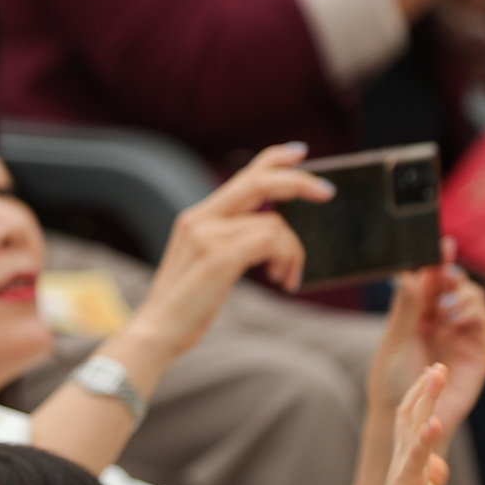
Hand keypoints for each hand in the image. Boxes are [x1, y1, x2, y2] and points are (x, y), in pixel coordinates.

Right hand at [122, 142, 330, 361]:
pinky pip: (270, 241)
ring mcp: (207, 237)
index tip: (300, 152)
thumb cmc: (186, 306)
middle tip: (328, 193)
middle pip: (258, 182)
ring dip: (293, 250)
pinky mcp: (218, 257)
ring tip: (288, 276)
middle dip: (299, 182)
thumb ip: (229, 240)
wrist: (156, 332)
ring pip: (273, 223)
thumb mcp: (205, 263)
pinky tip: (283, 280)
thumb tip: (270, 231)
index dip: (273, 159)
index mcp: (196, 218)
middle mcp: (199, 219)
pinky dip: (286, 258)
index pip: (241, 176)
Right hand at [359, 362, 449, 484]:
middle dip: (425, 387)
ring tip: (436, 374)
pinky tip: (435, 422)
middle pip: (411, 413)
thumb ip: (431, 473)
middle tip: (436, 363)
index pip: (411, 419)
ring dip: (426, 398)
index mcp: (405, 459)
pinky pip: (417, 458)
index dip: (421, 394)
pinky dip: (425, 438)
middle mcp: (401, 458)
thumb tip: (436, 462)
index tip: (432, 371)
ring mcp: (403, 469)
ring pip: (414, 426)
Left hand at [366, 238, 484, 447]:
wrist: (406, 417)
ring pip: (472, 297)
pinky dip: (473, 311)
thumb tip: (410, 273)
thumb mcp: (394, 340)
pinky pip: (483, 321)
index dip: (436, 260)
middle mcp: (441, 318)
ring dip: (462, 293)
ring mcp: (461, 332)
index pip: (429, 279)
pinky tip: (456, 317)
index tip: (441, 244)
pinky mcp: (478, 350)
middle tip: (445, 273)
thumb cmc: (392, 378)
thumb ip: (405, 308)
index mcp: (416, 311)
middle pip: (454, 282)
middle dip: (452, 273)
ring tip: (445, 307)